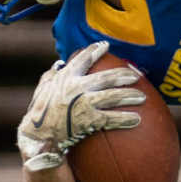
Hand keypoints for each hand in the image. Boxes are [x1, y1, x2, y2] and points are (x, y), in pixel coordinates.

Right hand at [16, 40, 144, 170]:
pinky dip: (125, 118)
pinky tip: (137, 120)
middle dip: (122, 75)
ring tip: (142, 97)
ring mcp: (83, 103)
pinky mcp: (89, 119)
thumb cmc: (38, 114)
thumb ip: (51, 76)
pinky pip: (112, 118)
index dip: (94, 50)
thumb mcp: (42, 90)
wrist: (37, 136)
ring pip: (112, 96)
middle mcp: (76, 87)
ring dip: (130, 95)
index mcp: (65, 77)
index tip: (105, 45)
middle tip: (135, 76)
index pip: (82, 59)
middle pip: (105, 77)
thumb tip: (60, 64)